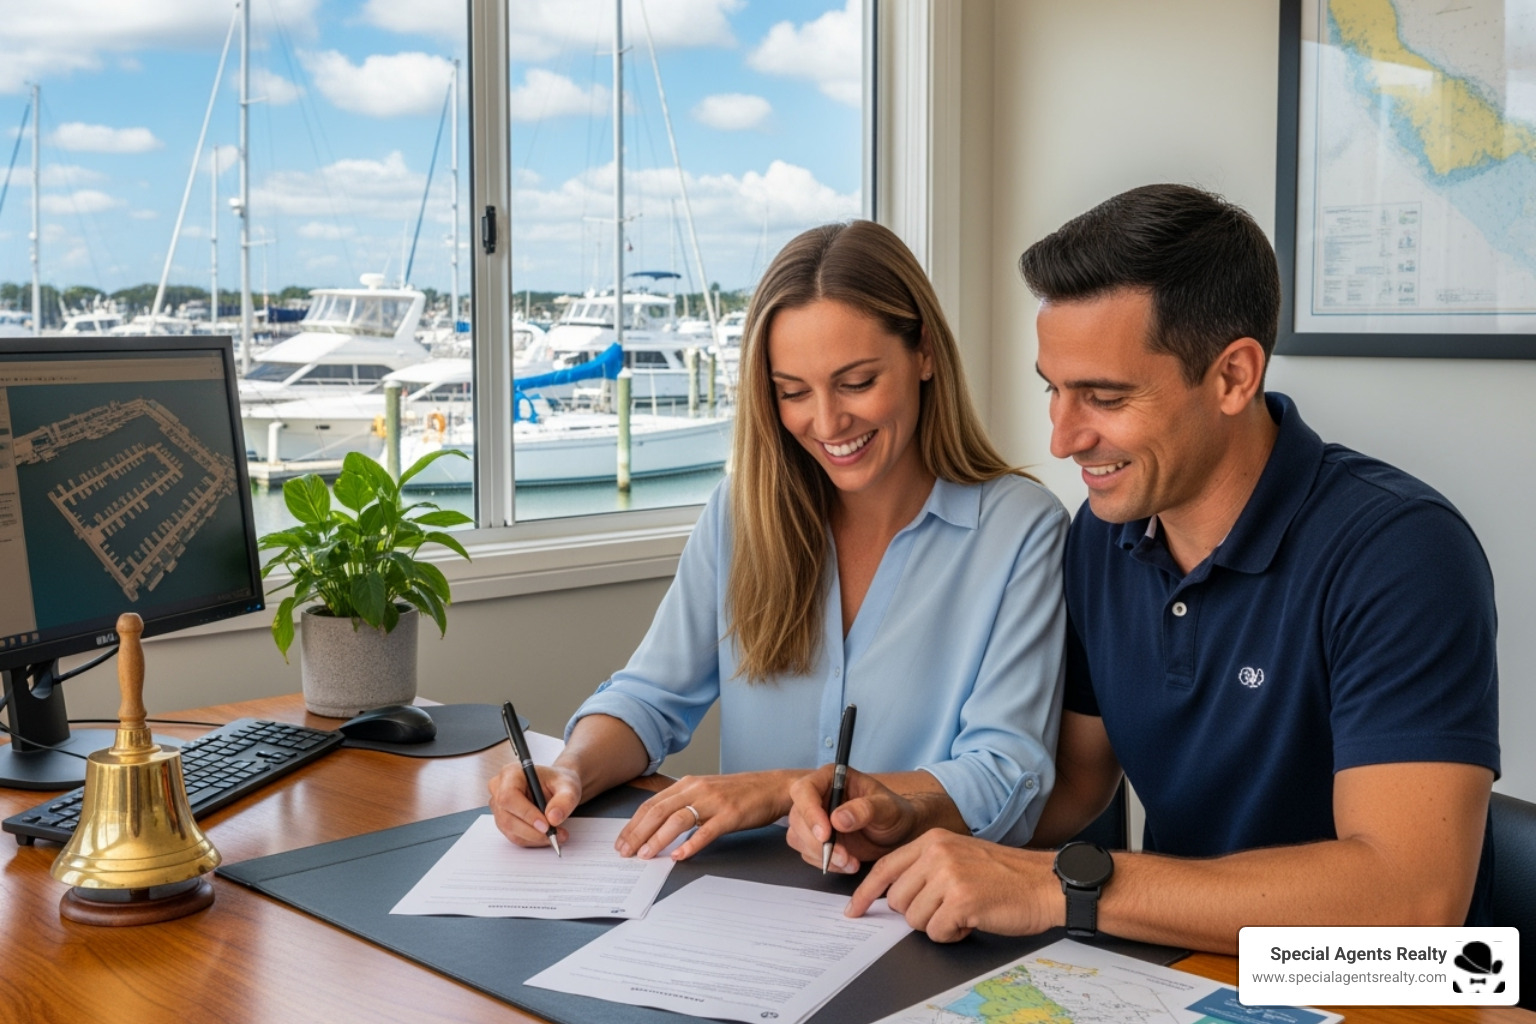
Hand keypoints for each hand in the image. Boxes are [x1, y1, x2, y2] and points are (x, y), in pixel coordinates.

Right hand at [487, 760, 581, 847]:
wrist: (557, 788)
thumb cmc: (558, 783)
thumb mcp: (569, 787)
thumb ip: (565, 800)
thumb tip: (553, 818)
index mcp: (511, 773)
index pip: (509, 796)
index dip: (526, 813)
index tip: (546, 825)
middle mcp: (499, 789)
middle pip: (507, 818)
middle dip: (532, 831)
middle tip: (554, 835)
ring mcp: (499, 807)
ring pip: (511, 831)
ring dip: (534, 838)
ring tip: (557, 836)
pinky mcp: (503, 821)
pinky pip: (515, 836)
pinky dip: (532, 840)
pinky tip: (547, 836)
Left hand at [616, 770, 803, 860]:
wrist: (773, 786)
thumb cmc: (740, 792)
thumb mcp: (706, 791)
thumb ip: (683, 804)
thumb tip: (657, 825)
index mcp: (688, 784)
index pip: (652, 804)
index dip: (633, 824)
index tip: (621, 841)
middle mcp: (697, 789)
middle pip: (659, 811)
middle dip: (638, 833)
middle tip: (625, 852)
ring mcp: (714, 802)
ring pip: (678, 819)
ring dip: (658, 838)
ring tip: (646, 855)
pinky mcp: (730, 815)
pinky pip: (706, 831)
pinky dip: (690, 844)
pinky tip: (680, 855)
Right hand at [785, 766, 920, 873]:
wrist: (899, 834)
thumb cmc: (895, 813)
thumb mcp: (887, 808)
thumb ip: (865, 809)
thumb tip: (837, 819)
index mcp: (831, 778)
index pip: (804, 790)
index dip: (809, 812)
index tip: (825, 835)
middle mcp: (818, 796)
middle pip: (798, 817)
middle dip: (817, 842)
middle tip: (843, 856)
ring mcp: (815, 818)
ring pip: (798, 837)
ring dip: (821, 855)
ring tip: (850, 862)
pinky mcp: (816, 839)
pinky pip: (808, 853)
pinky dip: (825, 863)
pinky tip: (847, 864)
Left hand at [845, 830, 1059, 941]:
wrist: (1045, 884)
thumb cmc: (1007, 875)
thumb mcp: (959, 856)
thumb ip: (926, 868)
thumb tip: (893, 894)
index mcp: (933, 841)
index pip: (885, 868)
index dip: (866, 893)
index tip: (853, 909)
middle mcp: (936, 854)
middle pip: (897, 900)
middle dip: (919, 913)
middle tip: (948, 908)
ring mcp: (947, 876)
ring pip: (914, 919)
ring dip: (938, 925)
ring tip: (964, 911)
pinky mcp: (960, 900)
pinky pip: (937, 932)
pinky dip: (953, 935)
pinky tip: (972, 920)